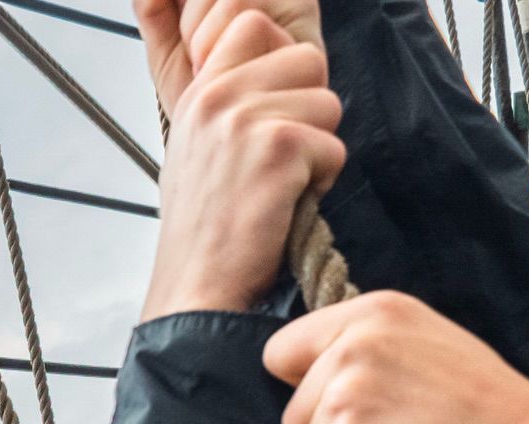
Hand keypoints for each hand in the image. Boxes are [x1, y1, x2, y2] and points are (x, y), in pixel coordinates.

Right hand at [142, 12, 343, 320]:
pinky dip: (319, 184)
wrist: (195, 293)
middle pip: (306, 60)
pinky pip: (333, 146)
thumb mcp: (196, 151)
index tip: (265, 125)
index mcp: (196, 94)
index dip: (280, 72)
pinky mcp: (278, 147)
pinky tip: (282, 209)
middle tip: (274, 166)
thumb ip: (226, 101)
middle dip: (307, 113)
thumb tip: (272, 61)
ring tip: (276, 190)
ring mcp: (244, 119)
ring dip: (316, 151)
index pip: (254, 26)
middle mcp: (216, 97)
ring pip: (327, 103)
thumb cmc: (204, 235)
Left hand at [264, 292, 528, 423]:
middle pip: (291, 414)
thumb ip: (367, 349)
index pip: (281, 352)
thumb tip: (306, 372)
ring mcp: (344, 404)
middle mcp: (351, 351)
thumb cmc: (492, 414)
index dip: (303, 385)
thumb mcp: (433, 345)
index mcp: (374, 315)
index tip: (343, 400)